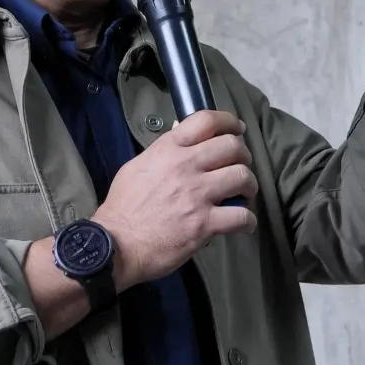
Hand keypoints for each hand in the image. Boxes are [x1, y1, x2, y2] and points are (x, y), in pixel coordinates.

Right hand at [91, 110, 257, 287]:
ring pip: (242, 176)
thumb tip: (182, 135)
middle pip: (232, 146)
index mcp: (168, 150)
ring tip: (245, 193)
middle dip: (243, 155)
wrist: (115, 244)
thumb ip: (163, 151)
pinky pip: (241, 215)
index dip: (228, 121)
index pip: (206, 120)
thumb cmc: (123, 206)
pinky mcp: (204, 224)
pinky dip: (247, 219)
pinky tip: (244, 223)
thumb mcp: (138, 166)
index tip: (236, 129)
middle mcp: (186, 166)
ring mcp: (197, 195)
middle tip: (240, 166)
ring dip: (249, 185)